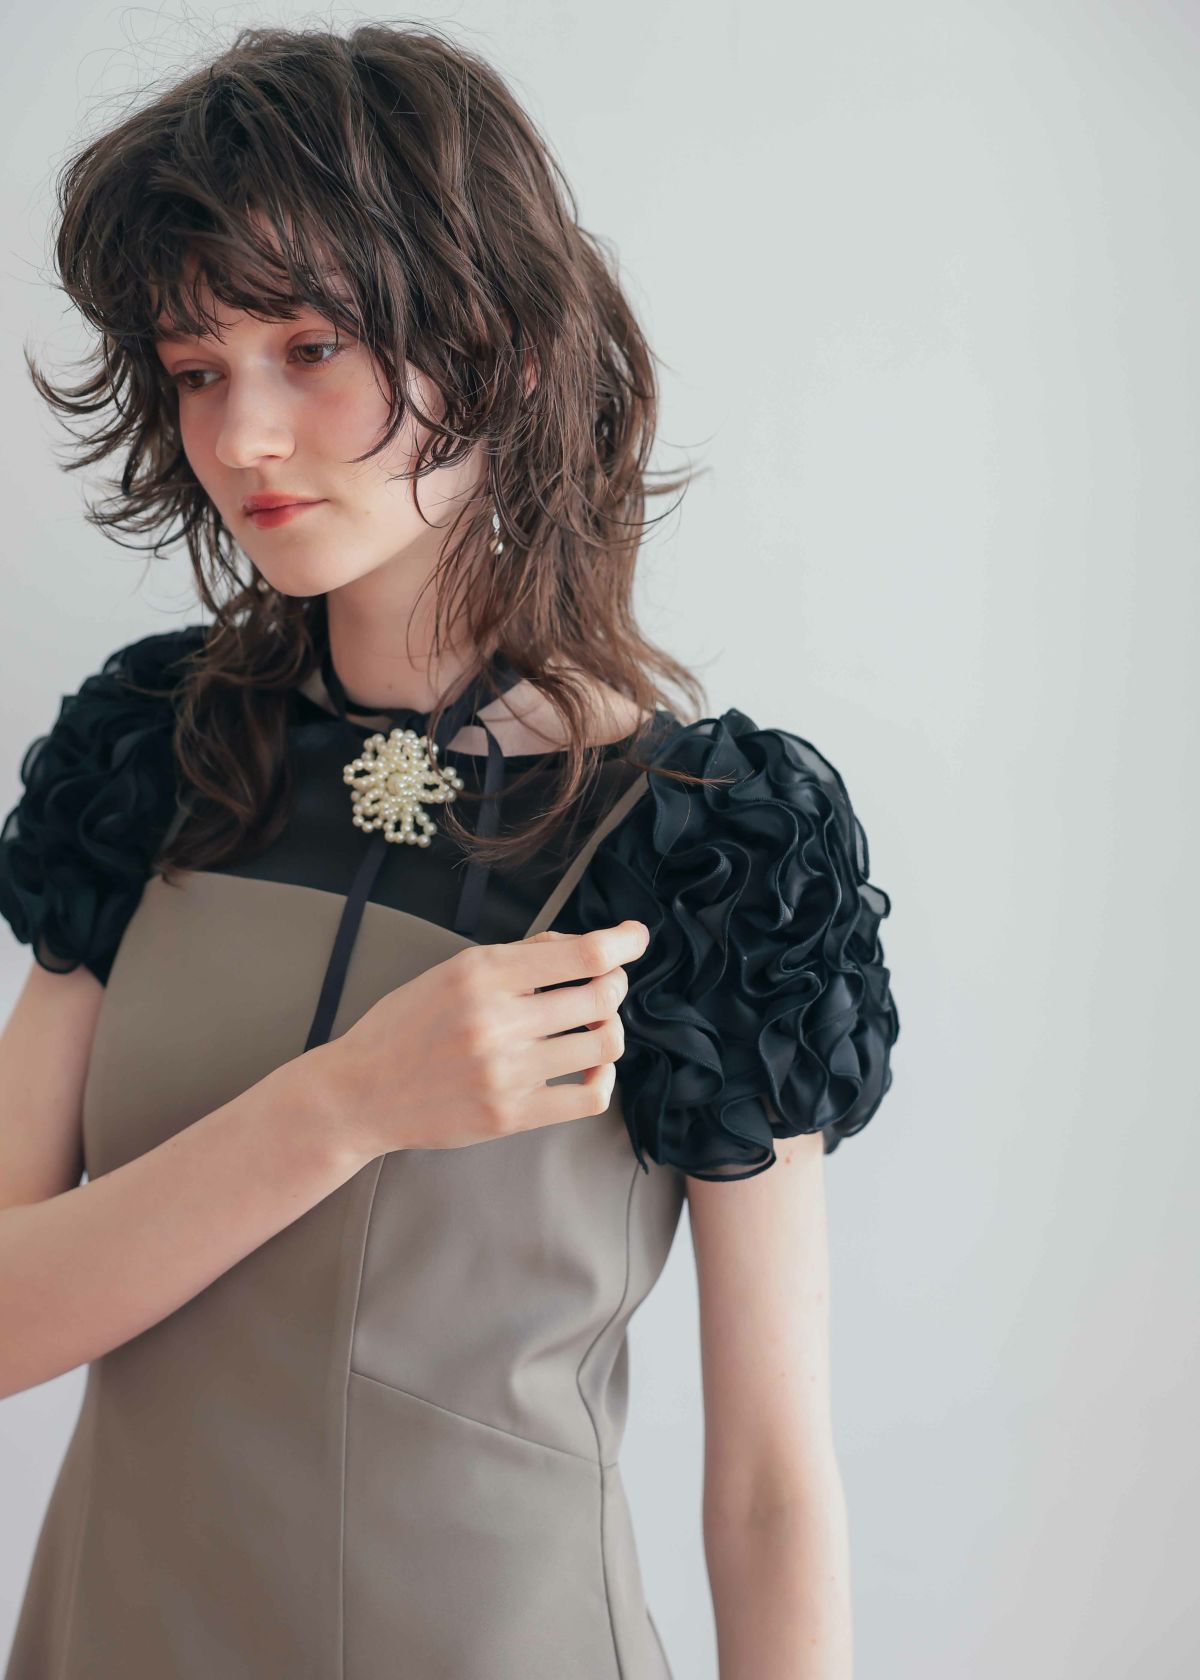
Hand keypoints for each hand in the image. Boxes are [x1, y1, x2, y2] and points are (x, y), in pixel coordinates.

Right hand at [312, 920, 650, 1162]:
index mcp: (481, 973)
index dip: (622, 944)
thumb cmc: (407, 1025)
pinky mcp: (511, 1115)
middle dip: (616, 987)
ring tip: (592, 1026)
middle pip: (601, 998)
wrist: (361, 1093)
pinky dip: (602, 1078)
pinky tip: (587, 1067)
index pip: (581, 955)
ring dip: (609, 1029)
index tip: (636, 938)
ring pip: (603, 1044)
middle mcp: (497, 1021)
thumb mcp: (451, 971)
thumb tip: (580, 945)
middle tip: (607, 987)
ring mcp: (506, 1072)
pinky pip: (590, 1097)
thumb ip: (517, 956)